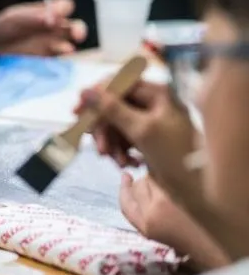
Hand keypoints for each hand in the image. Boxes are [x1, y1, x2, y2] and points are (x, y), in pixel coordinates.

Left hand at [0, 0, 85, 56]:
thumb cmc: (4, 26)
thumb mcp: (14, 18)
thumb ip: (32, 18)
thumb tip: (51, 19)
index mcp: (48, 11)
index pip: (65, 6)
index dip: (64, 8)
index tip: (55, 15)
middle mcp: (55, 27)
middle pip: (76, 26)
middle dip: (80, 30)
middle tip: (77, 35)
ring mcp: (52, 43)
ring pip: (70, 44)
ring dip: (70, 47)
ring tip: (65, 49)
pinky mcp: (47, 58)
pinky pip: (58, 59)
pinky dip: (59, 60)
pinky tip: (54, 59)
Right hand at [79, 81, 200, 202]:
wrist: (198, 189)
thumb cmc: (176, 155)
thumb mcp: (142, 130)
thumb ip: (112, 109)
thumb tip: (85, 90)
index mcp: (157, 93)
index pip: (118, 84)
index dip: (95, 97)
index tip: (77, 112)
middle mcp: (153, 103)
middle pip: (113, 106)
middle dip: (104, 129)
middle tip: (99, 149)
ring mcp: (149, 120)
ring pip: (115, 124)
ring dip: (111, 143)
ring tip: (118, 162)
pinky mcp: (146, 137)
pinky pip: (122, 137)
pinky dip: (119, 150)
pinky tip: (127, 163)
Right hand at [119, 173, 227, 269]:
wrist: (211, 243)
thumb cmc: (183, 239)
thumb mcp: (154, 233)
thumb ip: (141, 213)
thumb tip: (132, 184)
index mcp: (145, 226)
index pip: (125, 203)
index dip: (124, 188)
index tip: (126, 177)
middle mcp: (152, 213)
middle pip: (137, 187)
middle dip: (143, 184)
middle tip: (155, 188)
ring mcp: (166, 201)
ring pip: (150, 179)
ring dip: (156, 180)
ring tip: (169, 188)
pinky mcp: (179, 192)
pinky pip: (164, 177)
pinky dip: (167, 176)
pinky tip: (176, 181)